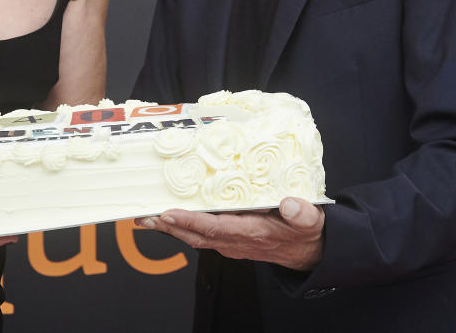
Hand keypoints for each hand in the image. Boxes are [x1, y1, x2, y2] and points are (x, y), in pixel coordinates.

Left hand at [139, 197, 323, 270]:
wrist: (308, 252)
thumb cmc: (305, 233)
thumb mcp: (311, 221)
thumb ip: (302, 214)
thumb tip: (289, 203)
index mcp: (253, 233)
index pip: (216, 228)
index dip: (191, 221)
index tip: (169, 214)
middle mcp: (237, 241)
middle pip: (196, 235)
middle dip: (169, 227)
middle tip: (144, 217)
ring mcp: (232, 243)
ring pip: (196, 237)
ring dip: (171, 228)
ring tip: (148, 218)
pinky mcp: (230, 239)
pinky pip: (202, 235)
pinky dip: (183, 227)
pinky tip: (171, 219)